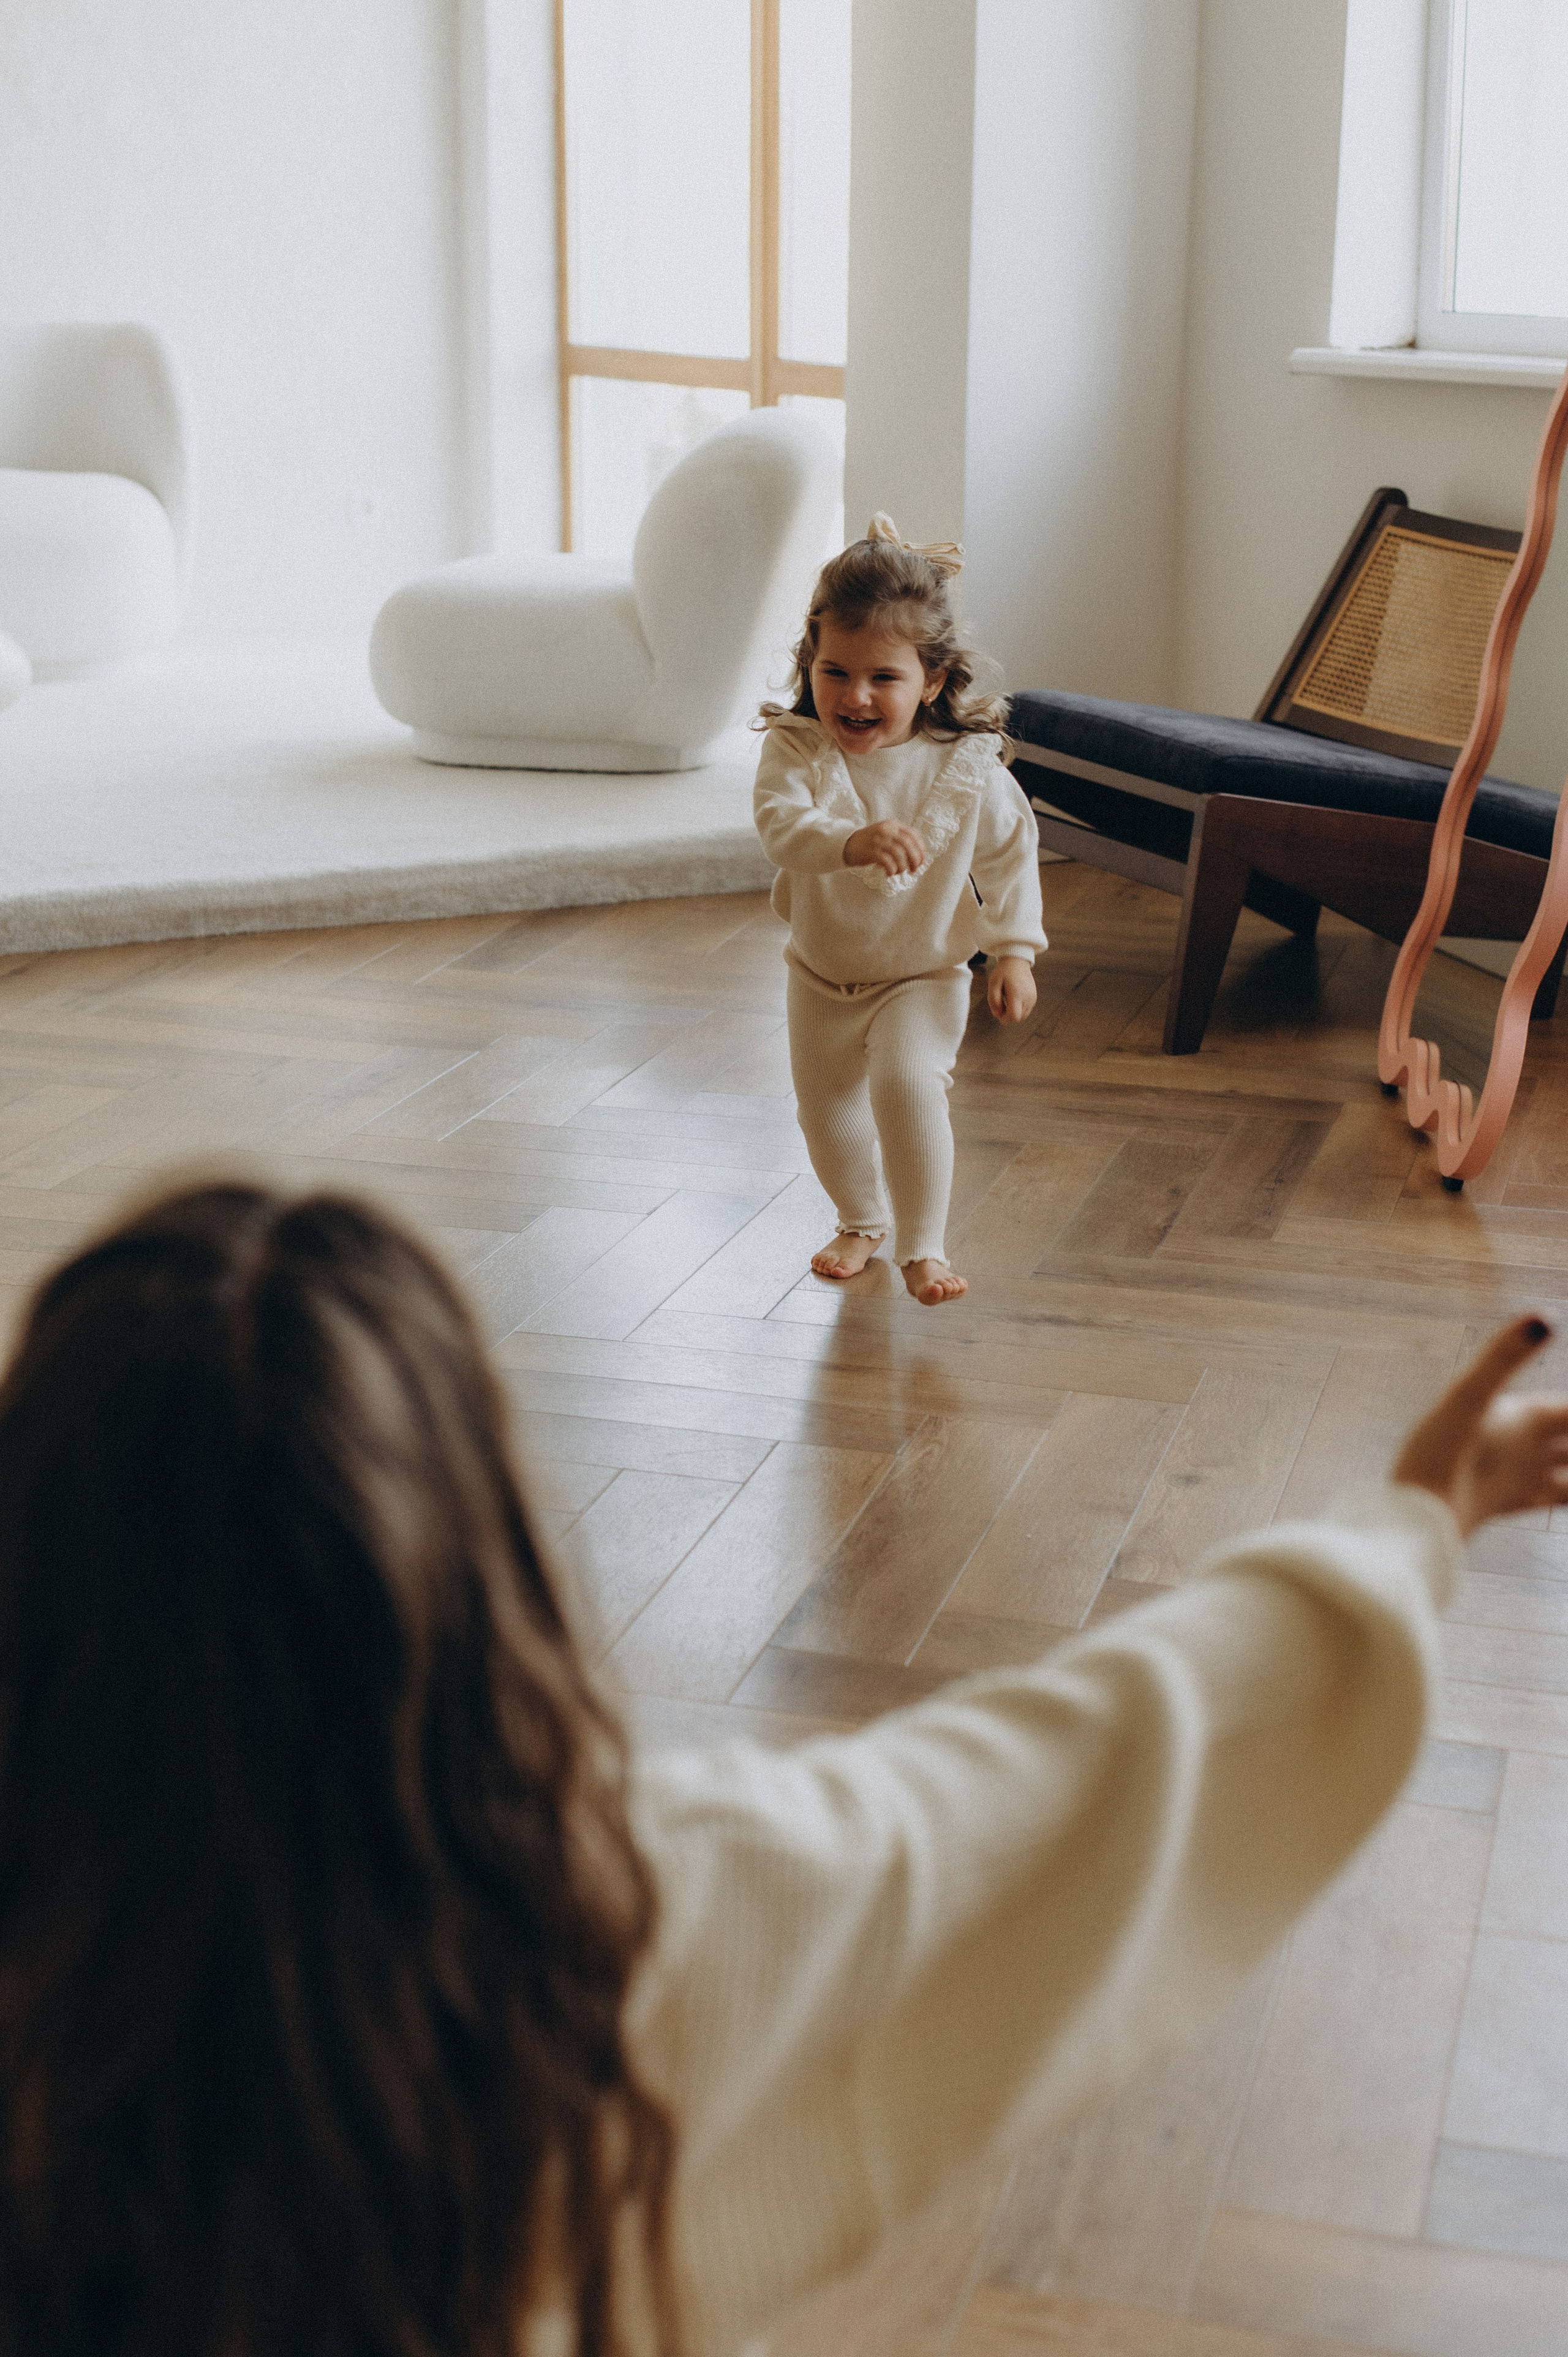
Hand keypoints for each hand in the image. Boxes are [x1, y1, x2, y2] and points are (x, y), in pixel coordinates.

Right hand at [844, 821, 926, 876]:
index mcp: (892, 825)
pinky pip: (887, 862)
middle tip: (915, 870)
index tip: (922, 860)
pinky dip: (892, 870)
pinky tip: (889, 874)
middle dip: (915, 859)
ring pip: (898, 854)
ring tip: (899, 872)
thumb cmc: (870, 843)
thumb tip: (917, 857)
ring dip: (902, 866)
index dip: (920, 848)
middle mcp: (886, 830)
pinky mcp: (871, 851)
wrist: (847, 844)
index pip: (912, 834)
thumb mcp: (886, 835)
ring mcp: (878, 840)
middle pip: (908, 844)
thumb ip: (900, 841)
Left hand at [987, 956, 1036, 1023]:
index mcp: (1017, 994)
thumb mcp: (993, 984)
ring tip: (1006, 1000)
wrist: (1017, 961)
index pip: (1014, 1017)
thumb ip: (993, 1000)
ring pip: (1023, 1016)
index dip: (1004, 1019)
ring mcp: (1032, 998)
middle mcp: (1028, 998)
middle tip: (1001, 1004)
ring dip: (1013, 1013)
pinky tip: (1012, 999)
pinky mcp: (1034, 998)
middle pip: (1018, 1019)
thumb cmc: (1003, 972)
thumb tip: (997, 1015)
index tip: (998, 1011)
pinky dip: (1019, 1009)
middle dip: (1008, 1016)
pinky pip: (1026, 1011)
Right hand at [1392, 1316, 1567, 1536]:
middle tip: (1566, 1427)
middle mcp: (1533, 1452)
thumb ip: (1503, 1357)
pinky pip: (1548, 1499)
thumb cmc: (1439, 1459)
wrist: (1417, 1525)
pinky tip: (1552, 1490)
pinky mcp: (1501, 1504)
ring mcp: (1520, 1481)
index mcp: (1529, 1421)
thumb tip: (1545, 1318)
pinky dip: (1561, 1492)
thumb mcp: (1465, 1397)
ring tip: (1565, 1455)